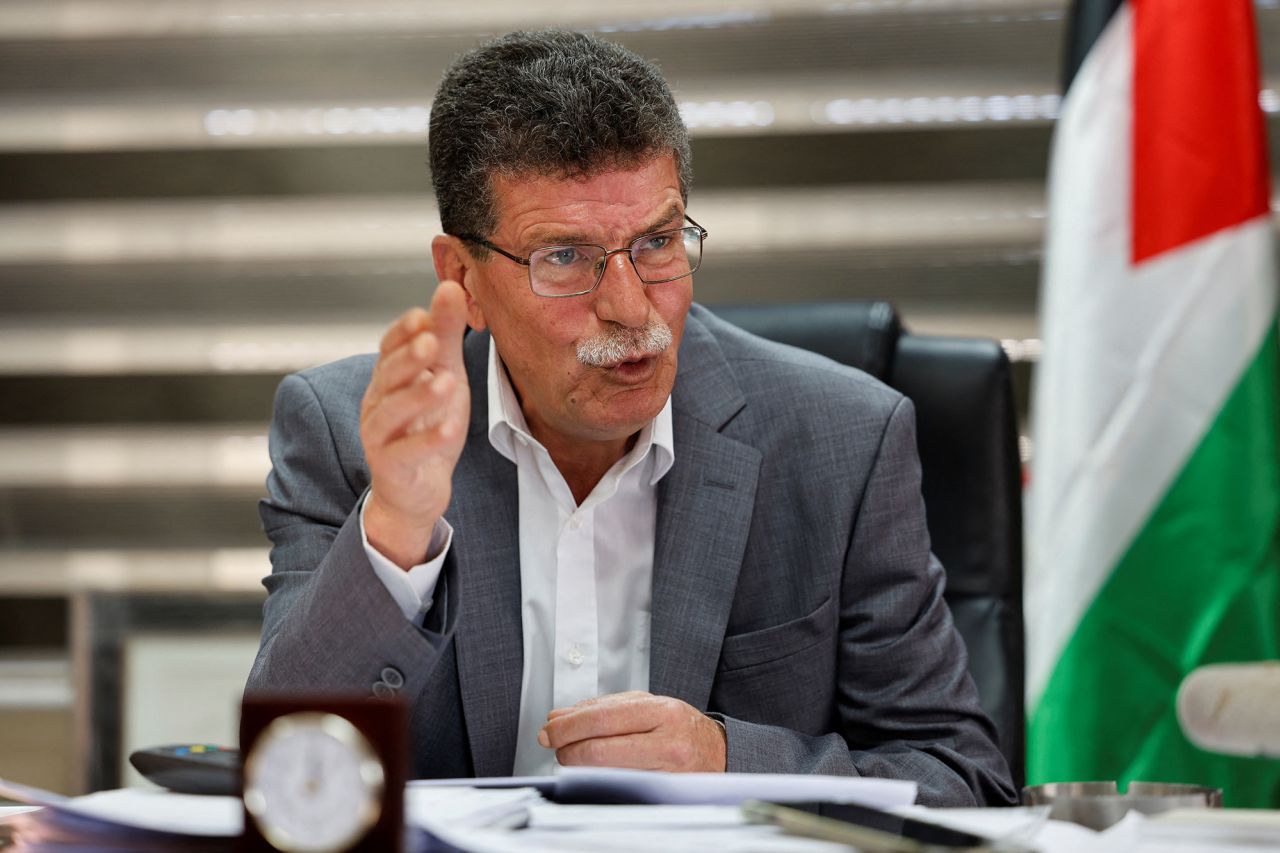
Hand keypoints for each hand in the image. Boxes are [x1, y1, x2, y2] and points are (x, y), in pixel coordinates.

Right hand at [360, 281, 469, 567]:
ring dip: (418, 396)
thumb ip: (445, 334)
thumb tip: (450, 286)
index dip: (404, 331)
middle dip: (408, 357)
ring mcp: (380, 436)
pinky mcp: (391, 467)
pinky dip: (427, 440)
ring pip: (392, 413)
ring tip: (445, 382)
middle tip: (431, 340)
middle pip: (387, 376)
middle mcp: (377, 403)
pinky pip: (406, 453)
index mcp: (389, 377)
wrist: (419, 487)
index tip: (425, 314)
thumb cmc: (428, 425)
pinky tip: (450, 429)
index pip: (389, 347)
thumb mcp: (443, 374)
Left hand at [537, 691, 726, 771]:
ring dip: (579, 767)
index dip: (568, 726)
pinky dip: (599, 780)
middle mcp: (668, 743)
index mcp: (662, 712)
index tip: (550, 730)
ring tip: (574, 757)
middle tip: (557, 747)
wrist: (718, 753)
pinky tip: (594, 773)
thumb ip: (602, 708)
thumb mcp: (646, 705)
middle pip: (600, 750)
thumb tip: (559, 718)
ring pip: (605, 774)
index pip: (602, 719)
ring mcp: (668, 775)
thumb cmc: (679, 727)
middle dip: (568, 749)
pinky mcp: (663, 797)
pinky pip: (619, 789)